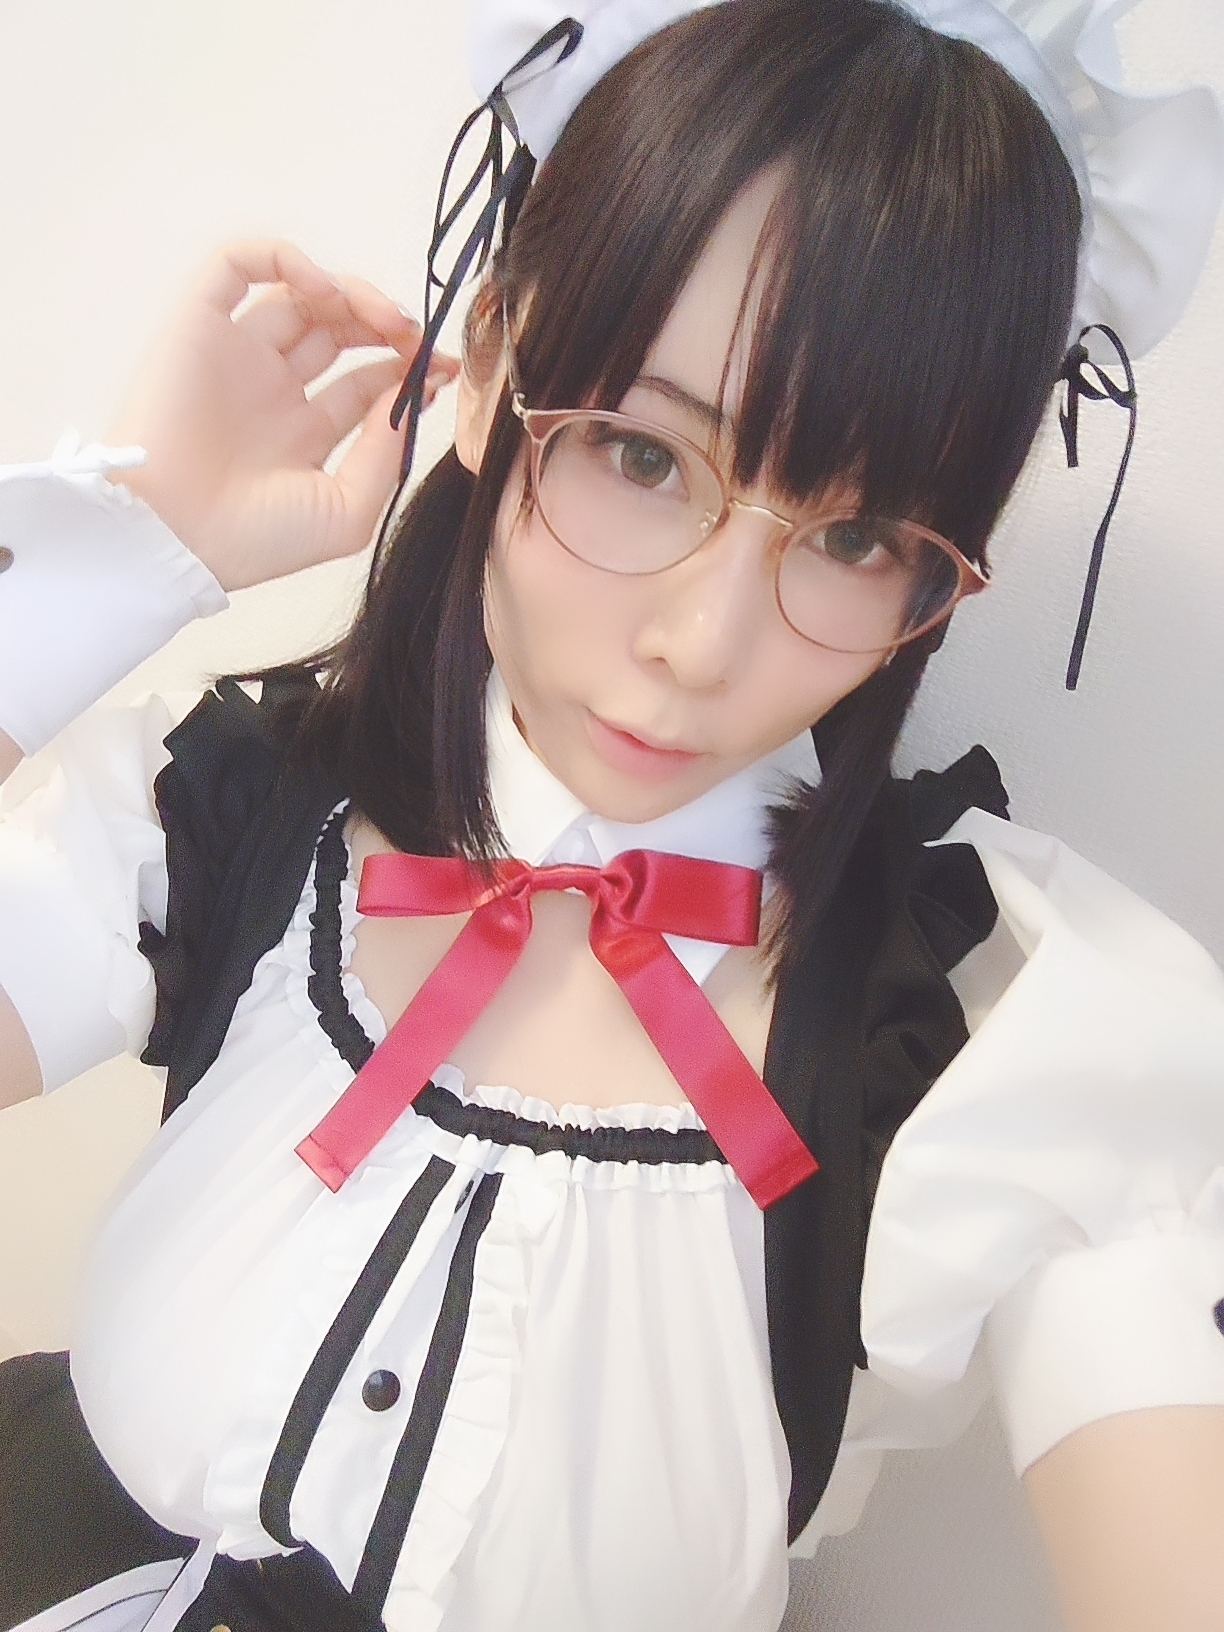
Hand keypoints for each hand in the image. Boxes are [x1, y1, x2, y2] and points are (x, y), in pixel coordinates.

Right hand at [107, 240, 457, 590]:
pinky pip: (236, 265)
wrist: (176, 536)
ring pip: (298, 295)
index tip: (442, 369)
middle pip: (337, 332)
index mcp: (303, 435)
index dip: (407, 368)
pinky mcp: (198, 327)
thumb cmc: (255, 540)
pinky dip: (283, 259)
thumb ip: (385, 455)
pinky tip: (322, 288)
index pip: (365, 382)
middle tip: (414, 336)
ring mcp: (237, 357)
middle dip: (384, 325)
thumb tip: (408, 399)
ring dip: (349, 293)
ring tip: (383, 316)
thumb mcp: (346, 512)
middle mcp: (271, 391)